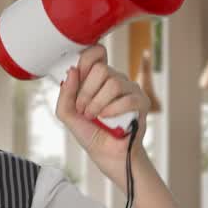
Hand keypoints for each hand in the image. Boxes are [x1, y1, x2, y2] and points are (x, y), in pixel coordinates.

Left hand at [54, 43, 150, 192]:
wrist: (106, 155)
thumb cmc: (91, 133)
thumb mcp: (68, 114)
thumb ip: (66, 94)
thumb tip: (72, 71)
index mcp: (98, 78)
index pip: (96, 53)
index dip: (86, 61)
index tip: (78, 79)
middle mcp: (115, 79)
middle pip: (101, 69)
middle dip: (86, 92)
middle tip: (83, 110)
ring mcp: (130, 89)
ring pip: (114, 83)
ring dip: (98, 104)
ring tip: (94, 117)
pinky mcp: (141, 102)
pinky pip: (127, 98)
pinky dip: (112, 111)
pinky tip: (108, 120)